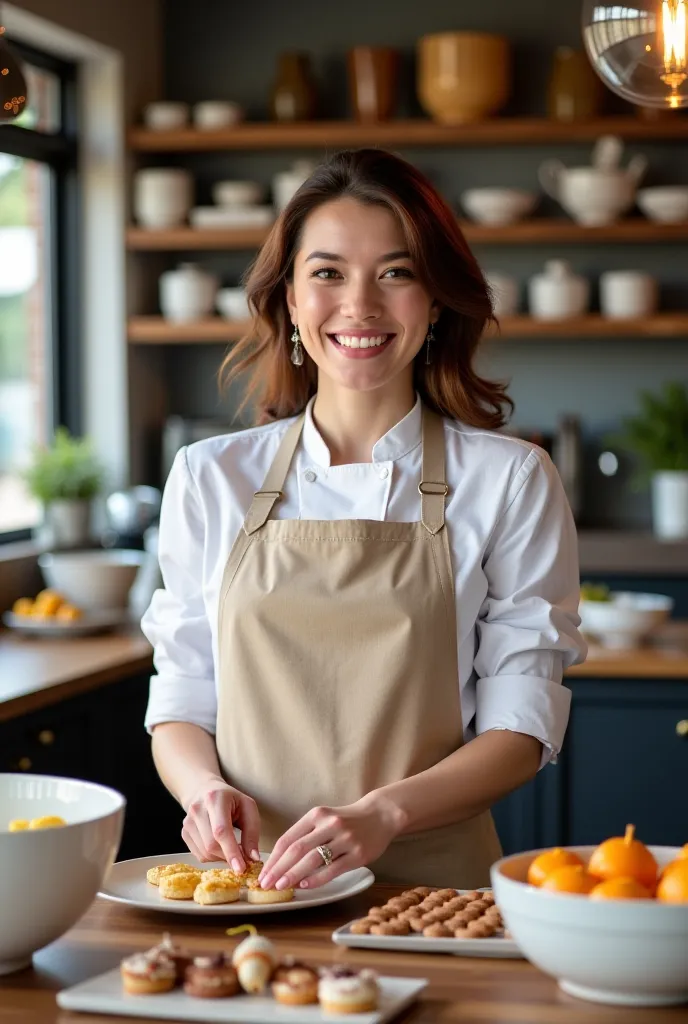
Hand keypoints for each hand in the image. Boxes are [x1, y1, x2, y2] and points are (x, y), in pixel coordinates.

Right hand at [181, 776, 260, 872]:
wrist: (205, 791)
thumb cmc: (232, 800)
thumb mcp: (248, 808)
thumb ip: (252, 833)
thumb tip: (253, 858)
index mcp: (215, 799)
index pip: (221, 830)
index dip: (231, 851)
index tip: (241, 869)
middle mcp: (197, 809)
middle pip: (211, 845)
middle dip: (229, 856)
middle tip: (243, 858)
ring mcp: (187, 822)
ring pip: (205, 853)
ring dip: (222, 857)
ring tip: (232, 847)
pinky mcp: (184, 833)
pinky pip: (199, 855)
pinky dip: (213, 857)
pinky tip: (220, 846)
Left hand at [258, 793, 405, 891]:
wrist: (381, 815)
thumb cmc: (347, 820)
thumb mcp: (324, 818)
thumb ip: (306, 834)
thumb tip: (280, 860)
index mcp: (317, 815)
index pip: (288, 838)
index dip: (273, 858)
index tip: (262, 872)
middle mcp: (329, 824)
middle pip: (297, 849)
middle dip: (278, 868)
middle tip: (265, 884)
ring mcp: (345, 839)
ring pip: (313, 859)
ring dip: (293, 875)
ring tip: (280, 886)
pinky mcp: (358, 854)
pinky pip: (333, 869)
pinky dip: (316, 879)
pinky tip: (305, 886)